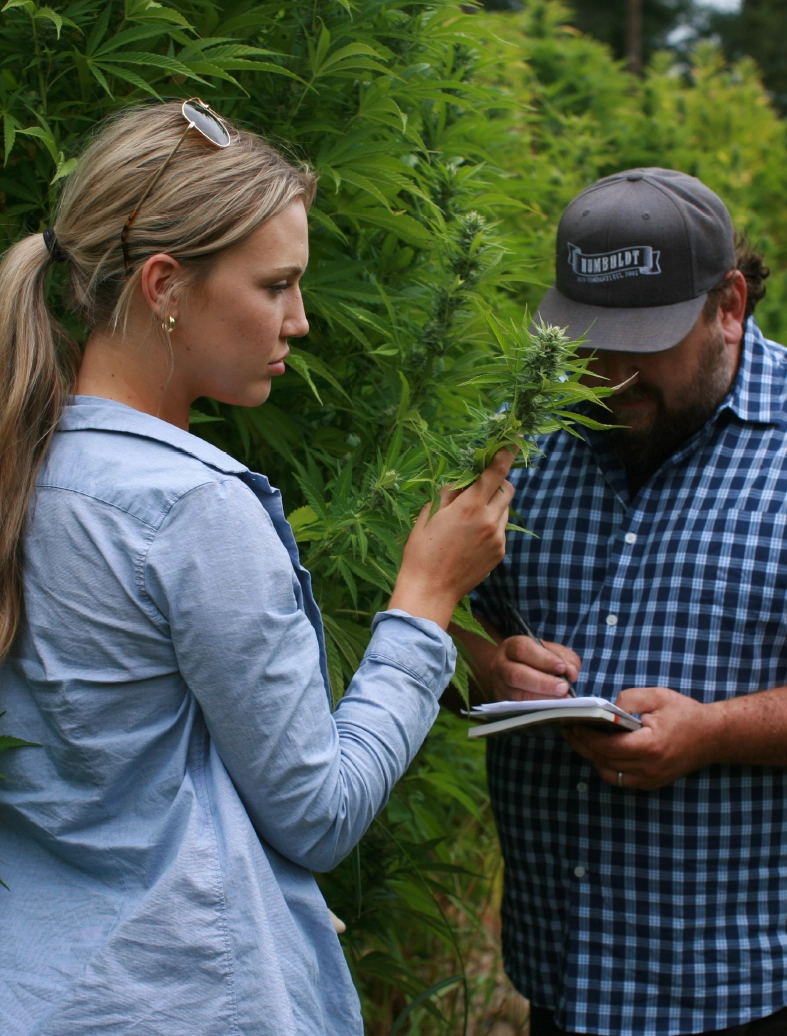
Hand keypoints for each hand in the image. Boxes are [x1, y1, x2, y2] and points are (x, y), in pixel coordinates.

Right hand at [389, 448, 515, 628]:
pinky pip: (500, 530)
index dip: (506, 454)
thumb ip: (449, 494)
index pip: (495, 473)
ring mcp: (497, 538)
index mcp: (470, 506)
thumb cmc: (422, 551)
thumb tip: (461, 483)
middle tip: (480, 487)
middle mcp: (489, 520)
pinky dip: (490, 525)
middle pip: (507, 489)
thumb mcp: (429, 515)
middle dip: (498, 482)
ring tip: (470, 517)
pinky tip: (470, 538)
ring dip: (493, 505)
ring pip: (504, 510)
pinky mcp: (499, 553)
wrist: (431, 590)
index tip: (514, 441)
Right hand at [489, 636, 580, 700]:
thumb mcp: (546, 650)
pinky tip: (554, 709)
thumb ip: (562, 656)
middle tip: (564, 688)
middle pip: (517, 675)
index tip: (562, 668)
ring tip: (563, 700)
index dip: (543, 659)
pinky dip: (540, 709)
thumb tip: (571, 672)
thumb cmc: (532, 658)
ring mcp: (500, 687)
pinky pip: (521, 709)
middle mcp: (501, 666)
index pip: (523, 650)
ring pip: (518, 696)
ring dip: (543, 699)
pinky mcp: (504, 704)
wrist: (507, 671)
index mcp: (511, 647)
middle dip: (543, 683)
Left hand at [563, 686, 721, 789]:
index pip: (606, 746)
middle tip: (568, 729)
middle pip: (603, 761)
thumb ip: (628, 698)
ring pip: (609, 773)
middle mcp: (648, 768)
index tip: (572, 723)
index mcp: (649, 746)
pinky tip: (601, 750)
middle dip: (582, 745)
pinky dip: (607, 766)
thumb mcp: (656, 696)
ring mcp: (650, 779)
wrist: (714, 736)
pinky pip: (620, 779)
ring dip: (592, 757)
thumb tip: (606, 708)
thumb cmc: (685, 713)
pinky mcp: (651, 783)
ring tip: (580, 738)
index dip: (585, 736)